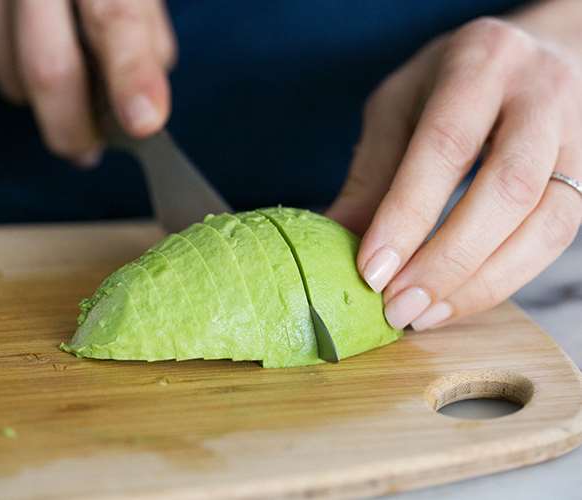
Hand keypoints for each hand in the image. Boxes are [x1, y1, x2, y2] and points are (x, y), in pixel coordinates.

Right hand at [0, 0, 175, 166]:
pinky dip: (4, 71)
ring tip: (54, 66)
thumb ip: (145, 42)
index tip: (144, 123)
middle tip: (88, 150)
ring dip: (38, 97)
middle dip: (72, 128)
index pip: (114, 19)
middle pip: (48, 68)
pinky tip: (15, 44)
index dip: (131, 75)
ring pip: (10, 77)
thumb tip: (141, 110)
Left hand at [327, 18, 581, 330]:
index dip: (408, 215)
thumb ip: (372, 173)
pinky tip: (458, 299)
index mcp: (480, 63)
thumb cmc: (448, 84)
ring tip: (424, 314)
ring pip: (546, 223)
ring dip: (480, 283)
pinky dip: (503, 279)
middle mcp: (540, 94)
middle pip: (507, 188)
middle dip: (447, 260)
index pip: (445, 146)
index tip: (373, 272)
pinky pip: (554, 239)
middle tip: (399, 307)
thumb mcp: (397, 108)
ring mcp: (575, 136)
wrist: (525, 60)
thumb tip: (335, 240)